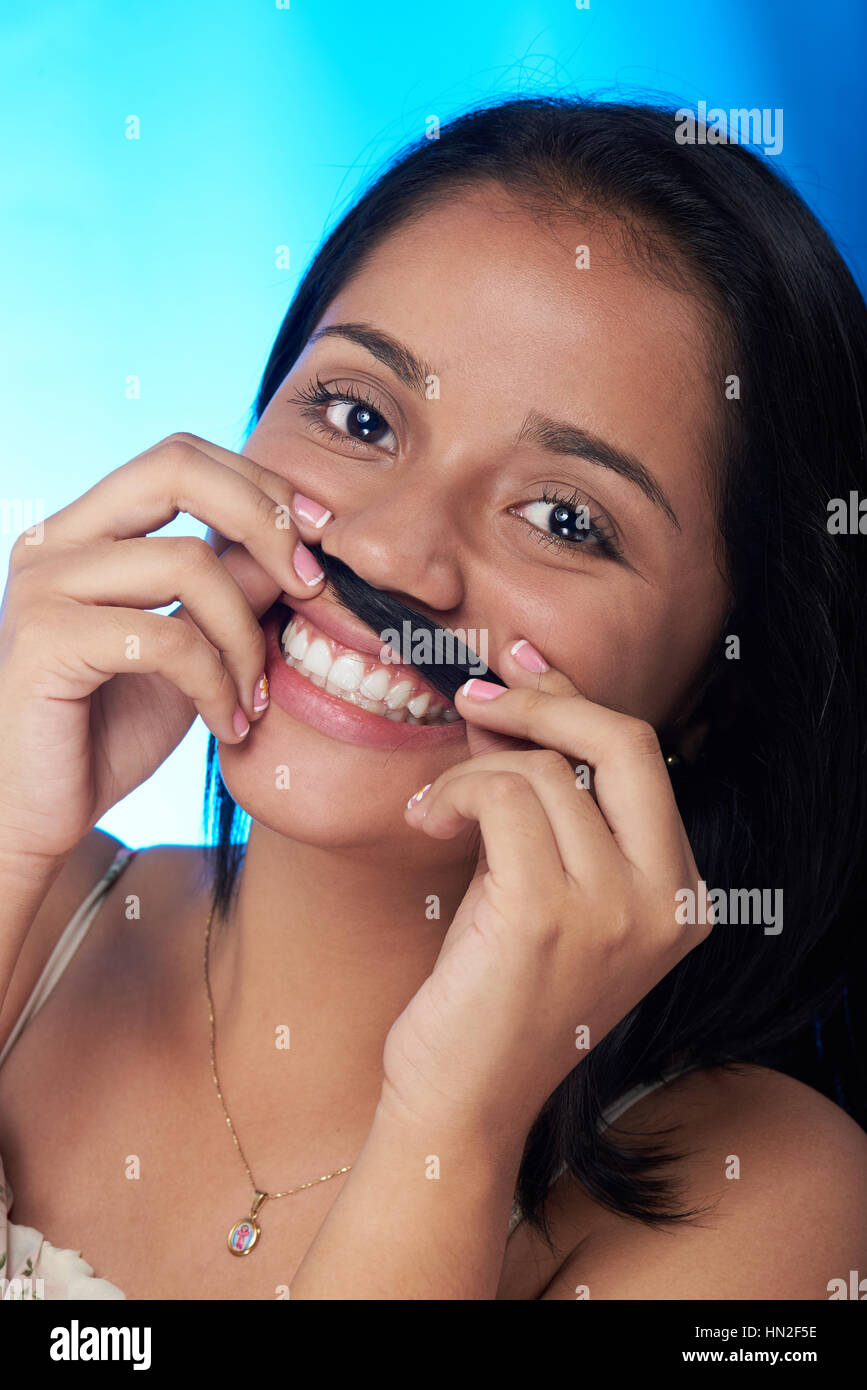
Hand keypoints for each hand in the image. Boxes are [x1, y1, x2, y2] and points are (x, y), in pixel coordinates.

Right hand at [0, 432, 325, 859]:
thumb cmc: (110, 731)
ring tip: (257, 696)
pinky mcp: (45, 642)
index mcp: (86, 529)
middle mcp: (54, 541)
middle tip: (312, 584)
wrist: (40, 813)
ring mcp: (43, 586)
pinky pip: (170, 639)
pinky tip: (231, 724)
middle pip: (176, 467)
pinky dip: (218, 684)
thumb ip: (233, 588)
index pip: (180, 456)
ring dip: (247, 636)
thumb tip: (301, 538)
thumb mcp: (193, 648)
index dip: (259, 485)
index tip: (319, 535)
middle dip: (264, 518)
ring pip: (189, 562)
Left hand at [384, 641, 712, 1149]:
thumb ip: (544, 798)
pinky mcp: (548, 915)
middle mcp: (668, 901)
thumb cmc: (496, 992)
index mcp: (683, 896)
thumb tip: (510, 697)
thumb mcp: (540, 884)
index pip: (643, 760)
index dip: (576, 700)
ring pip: (544, 770)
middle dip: (545, 698)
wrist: (461, 1101)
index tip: (520, 667)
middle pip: (625, 740)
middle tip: (476, 695)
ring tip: (437, 808)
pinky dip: (455, 791)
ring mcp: (615, 911)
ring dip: (473, 771)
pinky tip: (427, 821)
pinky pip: (501, 797)